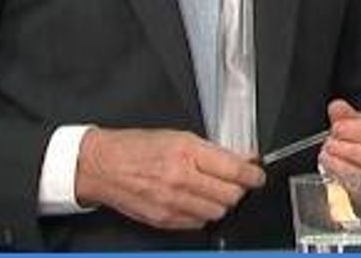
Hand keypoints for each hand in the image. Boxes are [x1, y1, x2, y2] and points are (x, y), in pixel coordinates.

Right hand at [74, 127, 264, 229]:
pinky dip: (204, 213)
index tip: (258, 175)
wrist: (102, 166)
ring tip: (216, 191)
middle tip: (237, 181)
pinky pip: (198, 223)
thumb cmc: (137, 148)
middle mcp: (180, 179)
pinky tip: (198, 201)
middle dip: (239, 189)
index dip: (253, 175)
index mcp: (186, 153)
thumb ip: (213, 150)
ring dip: (222, 202)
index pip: (234, 170)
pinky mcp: (163, 219)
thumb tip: (243, 158)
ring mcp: (171, 203)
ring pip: (217, 211)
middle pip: (230, 195)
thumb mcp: (180, 136)